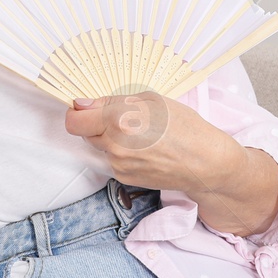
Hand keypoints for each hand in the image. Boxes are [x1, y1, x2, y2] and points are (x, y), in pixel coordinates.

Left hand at [64, 90, 238, 196]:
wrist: (204, 162)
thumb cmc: (183, 125)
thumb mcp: (150, 100)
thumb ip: (110, 102)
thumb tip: (82, 105)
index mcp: (117, 119)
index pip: (73, 121)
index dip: (76, 113)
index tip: (85, 109)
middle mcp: (113, 145)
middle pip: (84, 134)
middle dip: (95, 124)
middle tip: (120, 118)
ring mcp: (118, 164)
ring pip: (99, 147)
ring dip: (109, 139)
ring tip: (138, 135)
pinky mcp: (124, 178)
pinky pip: (112, 161)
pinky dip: (120, 154)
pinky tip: (143, 149)